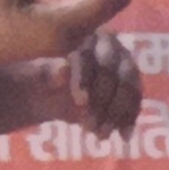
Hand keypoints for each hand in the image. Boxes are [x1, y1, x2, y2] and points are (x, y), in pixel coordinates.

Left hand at [0, 31, 141, 138]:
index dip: (86, 78)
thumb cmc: (33, 77)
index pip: (91, 54)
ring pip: (129, 88)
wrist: (43, 91)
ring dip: (117, 115)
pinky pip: (135, 102)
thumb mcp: (34, 76)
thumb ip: (47, 72)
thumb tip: (63, 68)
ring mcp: (123, 64)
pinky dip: (129, 120)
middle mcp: (109, 45)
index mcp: (84, 32)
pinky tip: (123, 136)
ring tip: (100, 135)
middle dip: (105, 102)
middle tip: (90, 126)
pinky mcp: (129, 84)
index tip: (79, 103)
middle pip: (118, 73)